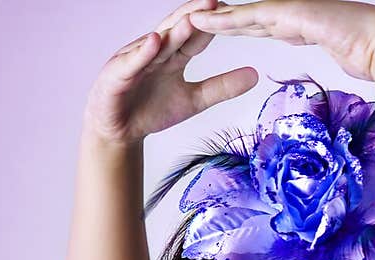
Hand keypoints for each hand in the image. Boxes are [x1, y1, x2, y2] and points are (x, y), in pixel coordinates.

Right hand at [84, 0, 259, 144]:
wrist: (119, 131)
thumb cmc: (152, 110)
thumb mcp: (194, 100)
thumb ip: (221, 87)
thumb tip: (255, 75)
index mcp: (174, 54)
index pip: (197, 34)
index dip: (214, 24)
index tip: (237, 12)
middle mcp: (156, 49)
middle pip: (178, 29)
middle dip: (196, 15)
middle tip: (216, 1)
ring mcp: (136, 58)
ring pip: (158, 42)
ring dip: (174, 30)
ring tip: (192, 18)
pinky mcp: (118, 73)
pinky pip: (133, 61)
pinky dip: (143, 52)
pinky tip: (155, 42)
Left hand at [188, 0, 374, 81]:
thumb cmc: (371, 55)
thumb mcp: (344, 59)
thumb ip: (333, 56)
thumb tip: (338, 62)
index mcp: (305, 24)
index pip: (266, 24)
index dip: (242, 25)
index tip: (222, 28)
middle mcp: (294, 13)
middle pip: (250, 17)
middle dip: (223, 19)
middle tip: (197, 20)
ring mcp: (291, 10)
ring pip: (245, 14)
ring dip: (216, 17)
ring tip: (191, 18)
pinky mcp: (289, 14)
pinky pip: (250, 16)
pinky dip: (226, 20)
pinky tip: (205, 21)